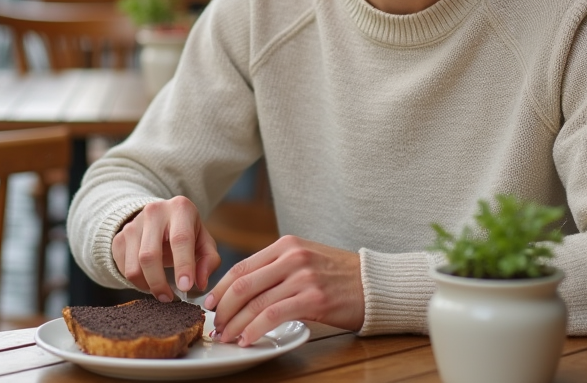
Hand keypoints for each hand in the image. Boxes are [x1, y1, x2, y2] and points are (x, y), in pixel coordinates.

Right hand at [112, 196, 220, 302]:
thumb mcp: (204, 241)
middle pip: (150, 255)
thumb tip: (200, 283)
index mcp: (180, 208)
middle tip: (169, 298)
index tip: (185, 287)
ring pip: (134, 266)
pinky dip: (137, 283)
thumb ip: (209, 261)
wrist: (159, 218)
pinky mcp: (119, 238)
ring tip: (161, 292)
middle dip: (159, 282)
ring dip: (147, 286)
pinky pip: (124, 269)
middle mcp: (154, 212)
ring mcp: (133, 225)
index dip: (183, 265)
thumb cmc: (186, 232)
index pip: (180, 239)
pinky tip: (149, 281)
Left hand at [204, 235, 363, 346]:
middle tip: (215, 326)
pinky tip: (247, 340)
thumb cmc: (340, 276)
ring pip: (254, 302)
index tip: (210, 305)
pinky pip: (272, 316)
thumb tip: (244, 290)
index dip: (221, 289)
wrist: (376, 284)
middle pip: (243, 284)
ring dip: (235, 324)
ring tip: (226, 337)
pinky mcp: (313, 299)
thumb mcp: (306, 260)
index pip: (242, 266)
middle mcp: (291, 257)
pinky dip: (254, 330)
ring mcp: (302, 277)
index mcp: (286, 245)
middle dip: (223, 309)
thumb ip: (278, 268)